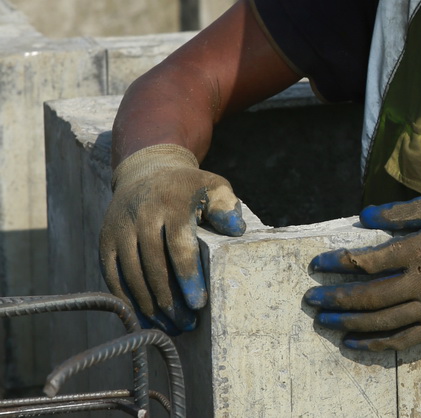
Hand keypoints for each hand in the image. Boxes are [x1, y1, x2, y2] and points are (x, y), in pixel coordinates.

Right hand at [98, 144, 245, 333]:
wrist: (146, 172)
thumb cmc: (188, 187)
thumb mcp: (213, 186)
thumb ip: (227, 206)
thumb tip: (237, 231)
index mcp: (172, 203)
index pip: (178, 246)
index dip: (188, 276)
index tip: (198, 303)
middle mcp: (142, 216)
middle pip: (153, 266)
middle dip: (169, 300)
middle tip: (186, 324)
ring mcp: (120, 229)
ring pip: (131, 275)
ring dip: (148, 306)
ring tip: (170, 327)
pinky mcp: (105, 241)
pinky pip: (112, 276)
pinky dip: (127, 300)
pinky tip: (144, 319)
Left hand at [304, 196, 420, 350]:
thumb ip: (406, 211)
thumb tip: (366, 215)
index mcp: (419, 251)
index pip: (367, 262)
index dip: (337, 264)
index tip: (318, 265)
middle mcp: (419, 283)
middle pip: (367, 296)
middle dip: (334, 297)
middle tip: (311, 298)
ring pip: (380, 321)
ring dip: (348, 321)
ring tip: (324, 320)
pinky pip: (403, 339)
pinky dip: (376, 344)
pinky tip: (355, 343)